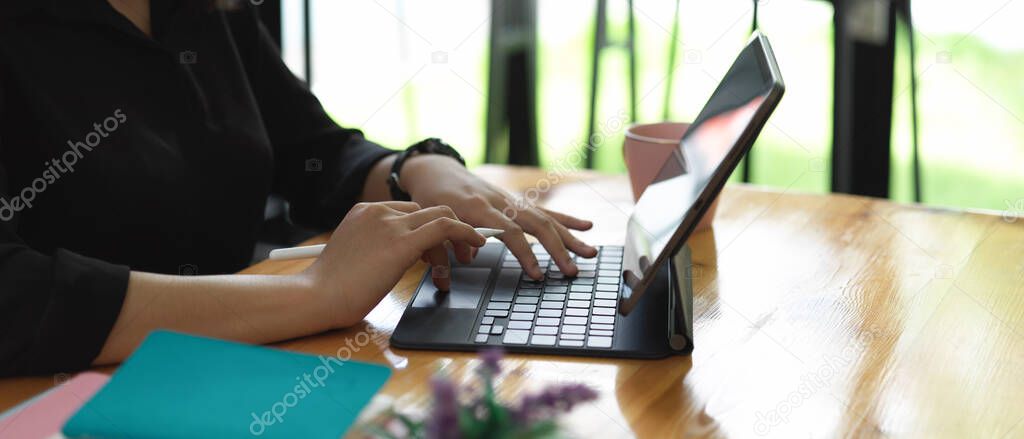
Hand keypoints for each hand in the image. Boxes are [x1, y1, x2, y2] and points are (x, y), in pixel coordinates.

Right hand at [302, 201, 485, 326]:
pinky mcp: (402, 242)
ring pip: (440, 219)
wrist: (316, 296)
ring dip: (454, 242)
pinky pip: (446, 227)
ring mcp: (391, 224)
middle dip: (446, 234)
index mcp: (365, 212)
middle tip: (455, 257)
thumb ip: (377, 248)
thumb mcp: (356, 257)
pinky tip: (478, 243)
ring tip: (447, 272)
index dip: (427, 231)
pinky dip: (467, 232)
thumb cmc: (331, 288)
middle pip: (428, 213)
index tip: (436, 249)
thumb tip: (399, 258)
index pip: (409, 211)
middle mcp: (379, 211)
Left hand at [400, 155, 597, 278]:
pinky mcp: (516, 201)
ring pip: (546, 218)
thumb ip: (449, 240)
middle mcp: (500, 202)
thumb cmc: (432, 199)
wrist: (436, 171)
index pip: (510, 232)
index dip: (526, 254)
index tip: (538, 274)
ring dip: (570, 237)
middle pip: (536, 224)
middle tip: (573, 271)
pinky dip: (566, 219)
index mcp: (478, 208)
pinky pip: (545, 211)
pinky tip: (587, 226)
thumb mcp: (434, 222)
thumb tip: (470, 256)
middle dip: (558, 249)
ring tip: (590, 252)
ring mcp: (511, 200)